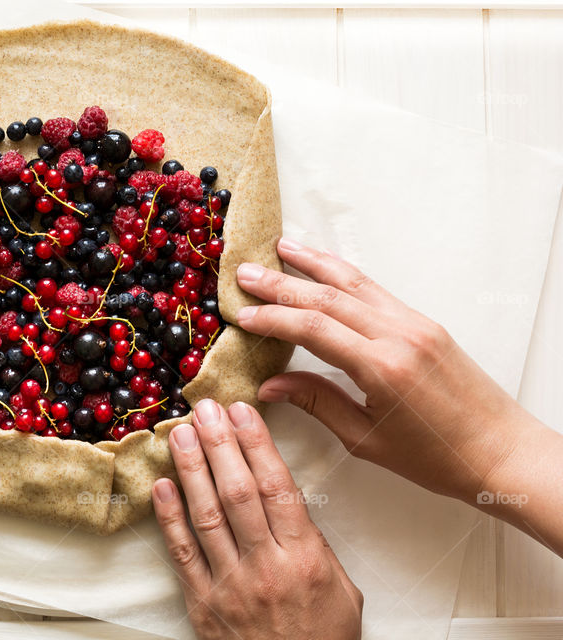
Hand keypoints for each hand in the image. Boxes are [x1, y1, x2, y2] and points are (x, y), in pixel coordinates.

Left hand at [152, 399, 362, 639]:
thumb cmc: (323, 639)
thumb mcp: (342, 589)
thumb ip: (314, 541)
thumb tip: (285, 497)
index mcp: (304, 559)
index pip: (276, 487)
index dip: (257, 444)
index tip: (243, 411)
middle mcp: (265, 568)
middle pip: (237, 493)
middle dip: (220, 444)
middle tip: (205, 408)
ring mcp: (230, 586)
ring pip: (206, 516)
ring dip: (190, 469)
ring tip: (180, 433)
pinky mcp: (202, 605)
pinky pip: (182, 554)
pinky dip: (169, 518)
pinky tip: (161, 486)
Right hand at [234, 238, 533, 501]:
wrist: (501, 451)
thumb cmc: (435, 457)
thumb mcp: (366, 439)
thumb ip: (317, 403)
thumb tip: (270, 383)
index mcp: (383, 368)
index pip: (314, 329)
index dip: (273, 318)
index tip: (241, 315)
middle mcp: (399, 336)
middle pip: (328, 297)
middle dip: (282, 283)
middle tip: (244, 273)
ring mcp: (415, 324)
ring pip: (354, 283)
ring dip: (314, 263)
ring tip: (281, 248)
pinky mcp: (424, 324)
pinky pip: (375, 291)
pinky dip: (344, 274)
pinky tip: (324, 267)